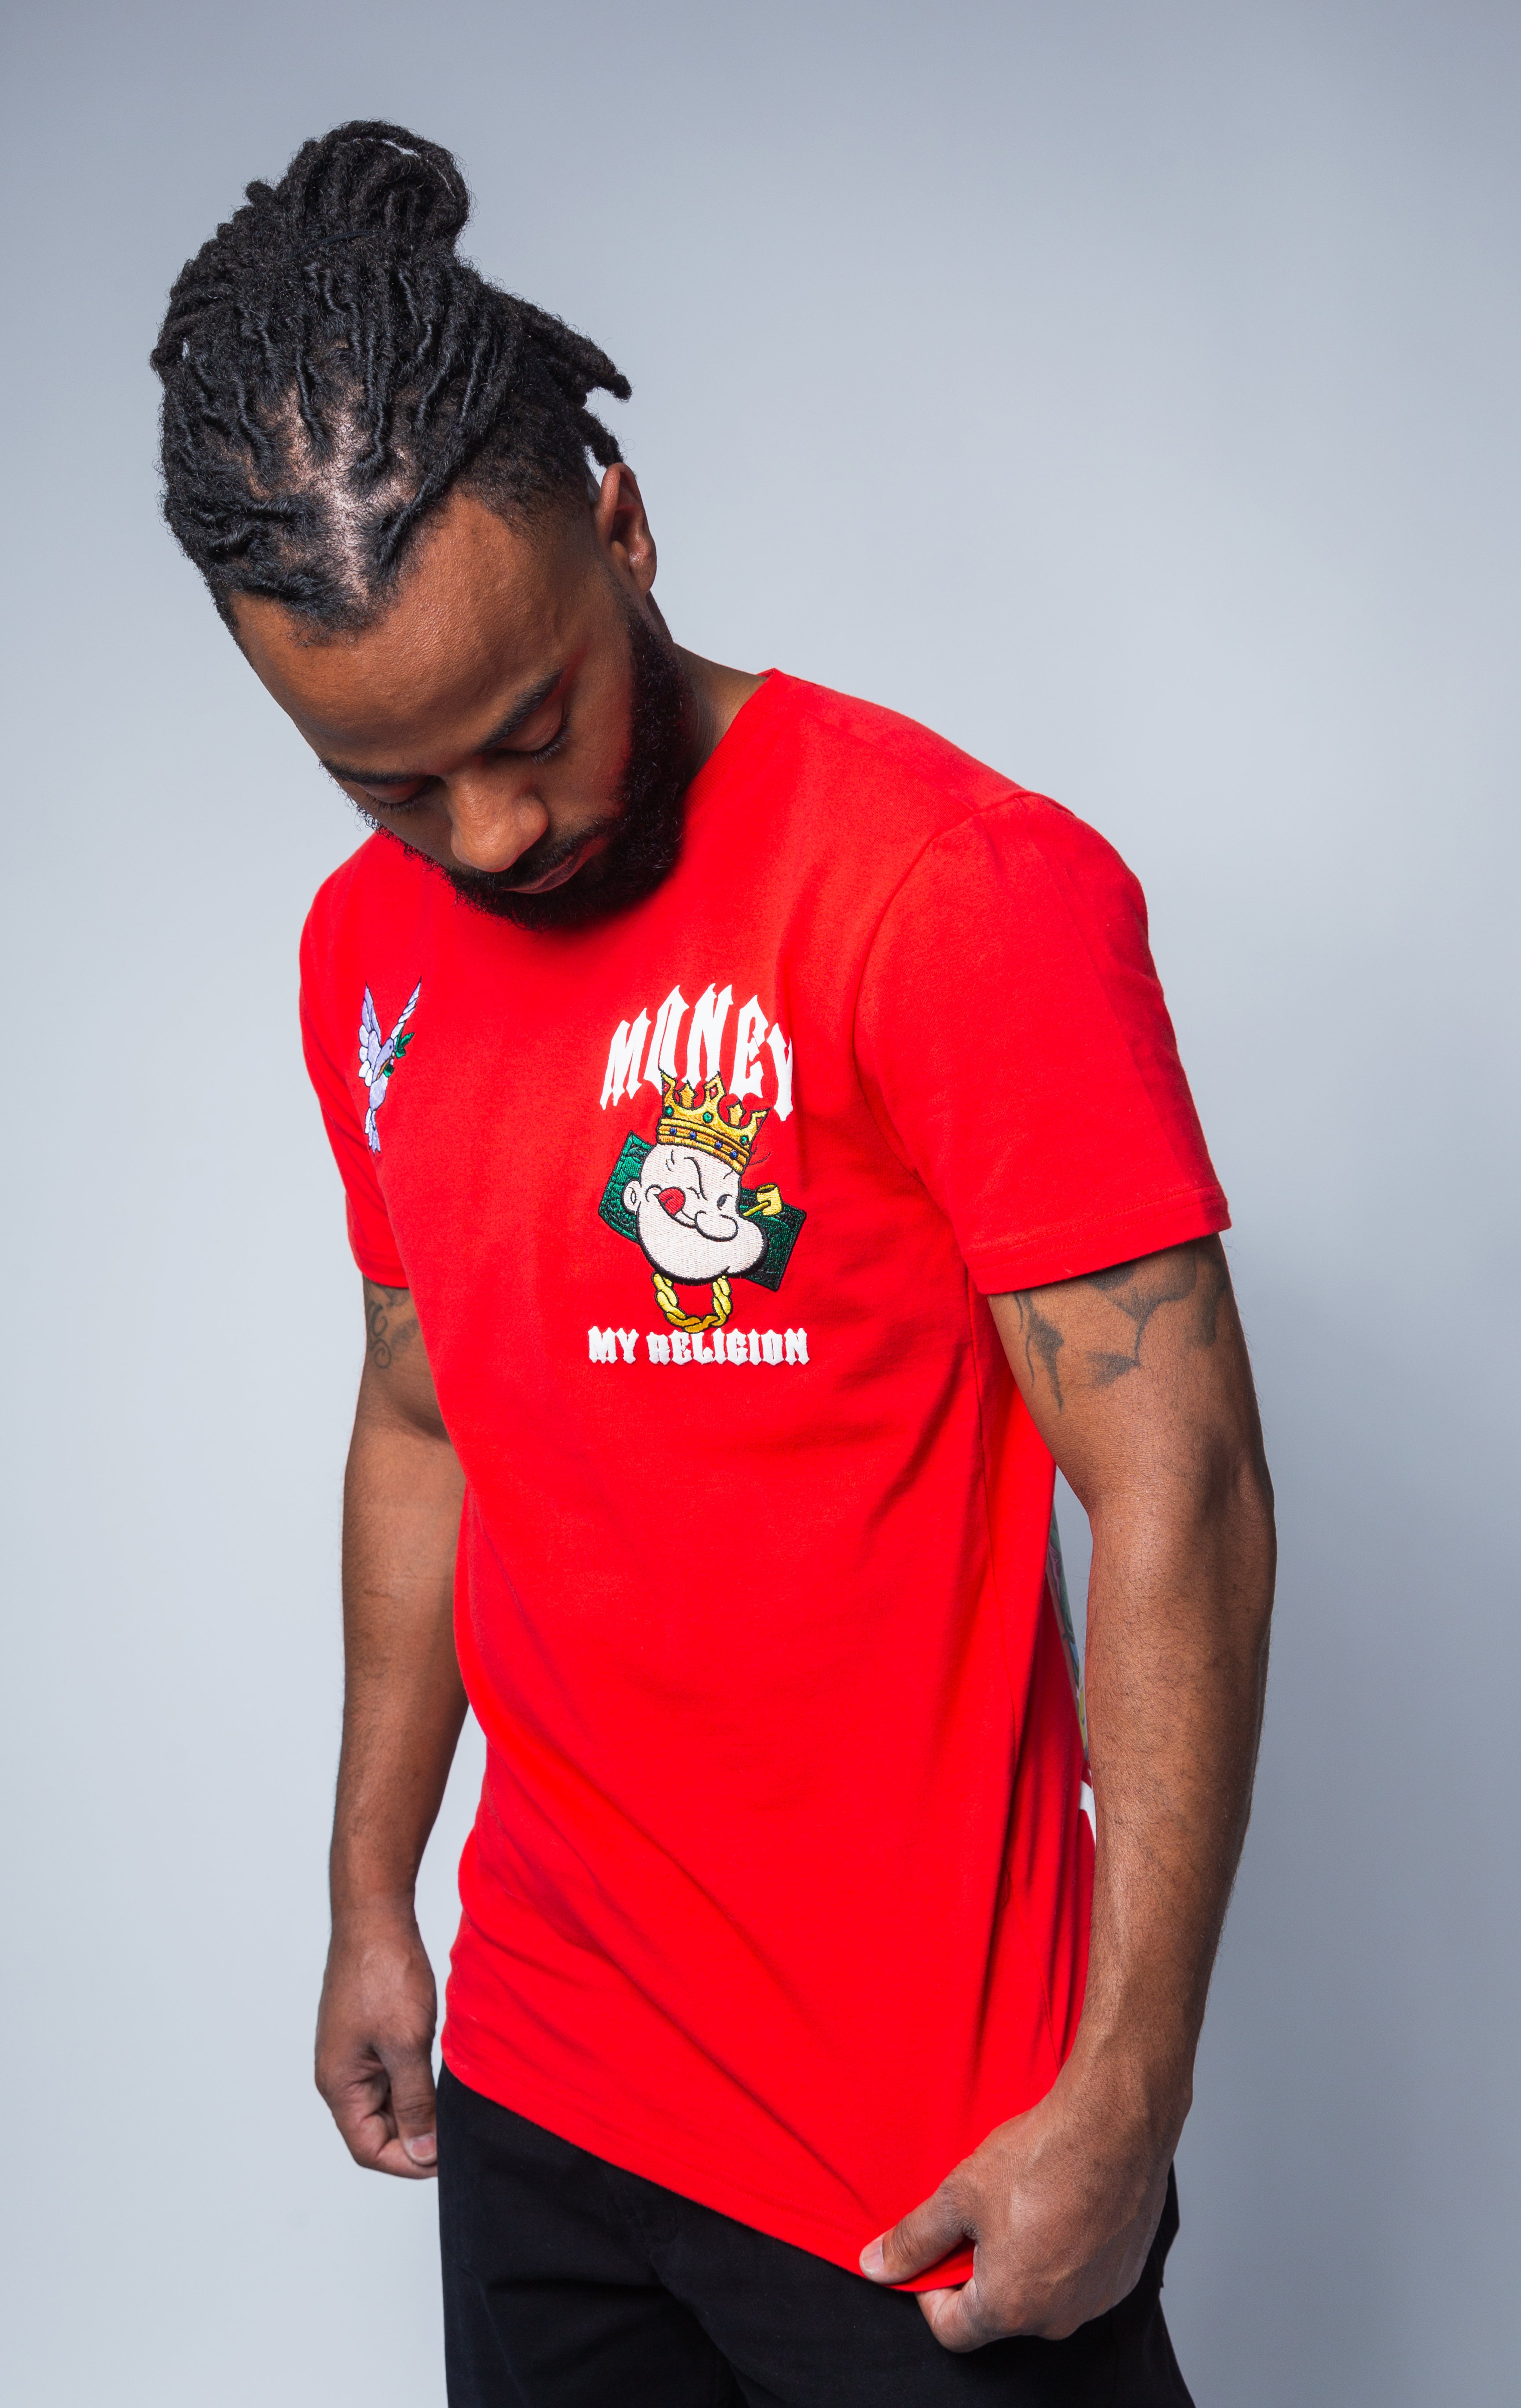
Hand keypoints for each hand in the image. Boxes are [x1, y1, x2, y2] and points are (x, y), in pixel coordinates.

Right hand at [315, 1901, 440, 2177]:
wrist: (376, 1914)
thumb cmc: (383, 1973)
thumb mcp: (405, 2044)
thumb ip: (414, 2103)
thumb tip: (422, 2153)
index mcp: (339, 2084)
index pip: (368, 2149)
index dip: (407, 2162)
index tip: (445, 2156)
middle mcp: (341, 2073)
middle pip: (376, 2130)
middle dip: (416, 2134)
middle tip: (456, 2126)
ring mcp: (355, 2052)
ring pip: (388, 2100)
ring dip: (419, 2105)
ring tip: (452, 2096)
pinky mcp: (370, 2032)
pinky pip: (392, 2072)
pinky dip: (417, 2078)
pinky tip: (442, 2066)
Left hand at [859, 2045, 1182, 2348]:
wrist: (1115, 2124)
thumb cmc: (1040, 2158)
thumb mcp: (958, 2194)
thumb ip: (913, 2239)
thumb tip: (874, 2266)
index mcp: (1010, 2307)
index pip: (952, 2330)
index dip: (930, 2293)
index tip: (934, 2251)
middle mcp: (1056, 2319)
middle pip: (998, 2312)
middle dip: (979, 2271)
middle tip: (980, 2215)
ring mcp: (1095, 2301)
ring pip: (1040, 2295)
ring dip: (1023, 2261)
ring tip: (1023, 2204)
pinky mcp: (1123, 2276)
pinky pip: (1079, 2279)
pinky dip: (1063, 2253)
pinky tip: (1060, 2205)